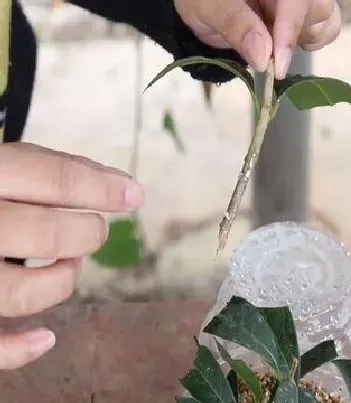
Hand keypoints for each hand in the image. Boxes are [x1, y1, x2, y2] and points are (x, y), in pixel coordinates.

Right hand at [0, 142, 143, 369]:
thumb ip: (48, 169)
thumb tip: (122, 186)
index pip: (54, 178)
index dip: (102, 189)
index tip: (133, 195)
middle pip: (48, 234)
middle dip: (87, 233)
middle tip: (94, 230)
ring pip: (23, 291)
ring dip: (61, 282)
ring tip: (70, 265)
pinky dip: (18, 349)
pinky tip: (45, 339)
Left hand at [174, 0, 340, 78]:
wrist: (203, 4)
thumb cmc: (201, 0)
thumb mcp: (207, 8)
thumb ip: (235, 26)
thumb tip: (264, 58)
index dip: (289, 31)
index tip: (277, 67)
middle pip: (320, 6)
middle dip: (296, 35)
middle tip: (269, 54)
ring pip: (328, 18)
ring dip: (305, 39)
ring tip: (274, 45)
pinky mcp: (306, 11)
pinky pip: (326, 26)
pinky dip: (311, 41)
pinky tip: (284, 45)